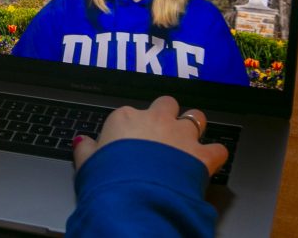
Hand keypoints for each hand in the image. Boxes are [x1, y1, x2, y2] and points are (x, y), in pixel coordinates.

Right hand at [72, 96, 228, 176]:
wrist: (137, 194)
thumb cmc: (110, 177)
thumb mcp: (87, 164)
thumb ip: (86, 149)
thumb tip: (81, 142)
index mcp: (125, 118)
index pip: (130, 113)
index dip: (133, 126)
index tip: (130, 139)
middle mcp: (155, 120)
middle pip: (166, 104)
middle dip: (167, 114)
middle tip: (163, 130)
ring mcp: (180, 135)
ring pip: (195, 117)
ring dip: (194, 125)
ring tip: (189, 137)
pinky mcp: (201, 155)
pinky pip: (217, 149)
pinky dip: (215, 154)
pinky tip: (210, 160)